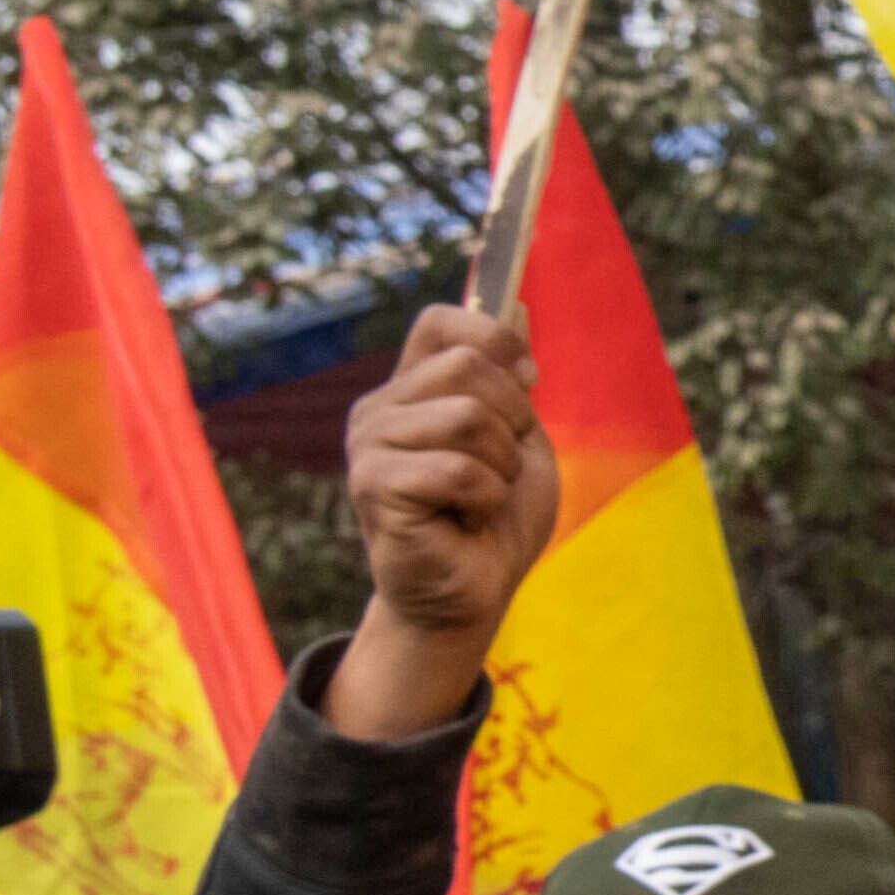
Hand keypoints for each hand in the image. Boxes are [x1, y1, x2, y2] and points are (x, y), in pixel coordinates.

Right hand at [332, 300, 556, 739]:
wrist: (474, 592)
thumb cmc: (495, 518)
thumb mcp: (520, 436)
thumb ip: (510, 375)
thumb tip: (518, 302)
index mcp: (411, 389)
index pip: (442, 322)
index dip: (495, 339)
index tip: (526, 382)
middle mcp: (379, 408)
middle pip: (470, 365)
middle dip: (514, 420)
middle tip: (497, 469)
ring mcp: (368, 445)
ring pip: (469, 416)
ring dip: (500, 465)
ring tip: (479, 497)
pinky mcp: (374, 486)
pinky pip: (461, 469)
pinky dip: (486, 499)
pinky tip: (463, 521)